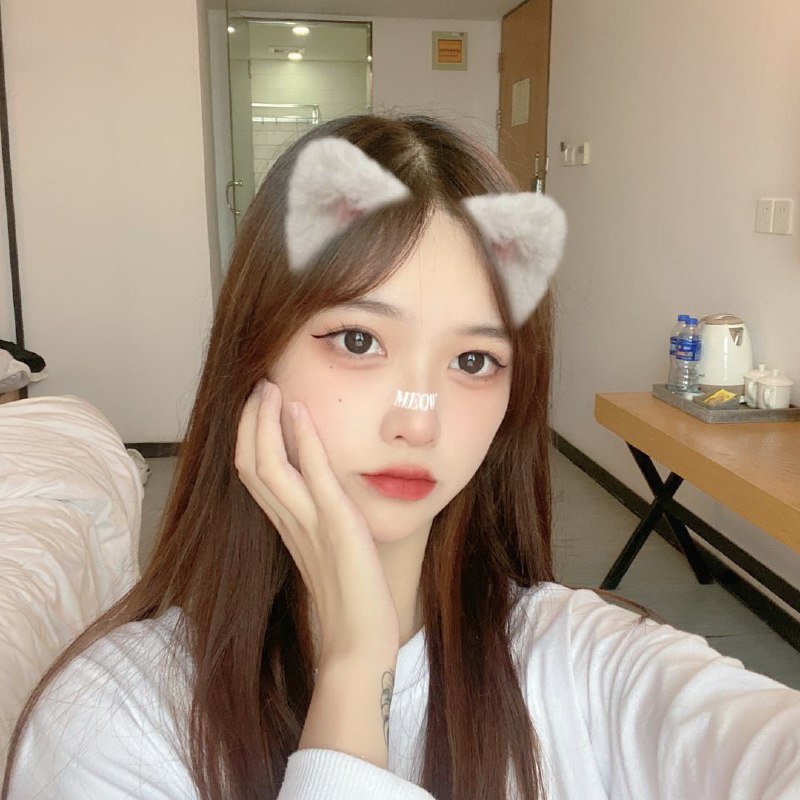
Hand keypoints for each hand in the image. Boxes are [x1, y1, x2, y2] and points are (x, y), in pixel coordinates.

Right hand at [235, 380, 400, 662]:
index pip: (254, 474)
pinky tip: (300, 412)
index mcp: (287, 528)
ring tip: (269, 388)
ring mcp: (309, 524)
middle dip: (250, 422)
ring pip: (269, 465)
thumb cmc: (350, 602)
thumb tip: (326, 500)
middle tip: (258, 387)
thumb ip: (320, 525)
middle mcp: (289, 523)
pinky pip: (313, 475)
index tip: (256, 406)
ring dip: (267, 423)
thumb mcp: (330, 553)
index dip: (249, 437)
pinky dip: (304, 440)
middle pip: (251, 463)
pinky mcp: (336, 526)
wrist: (360, 644)